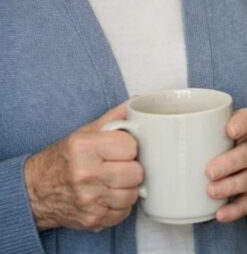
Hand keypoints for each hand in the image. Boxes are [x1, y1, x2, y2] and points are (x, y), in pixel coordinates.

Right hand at [24, 103, 143, 231]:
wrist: (34, 191)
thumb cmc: (62, 160)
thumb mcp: (84, 134)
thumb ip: (113, 119)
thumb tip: (136, 103)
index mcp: (85, 148)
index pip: (131, 146)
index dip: (129, 148)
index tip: (121, 150)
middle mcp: (86, 174)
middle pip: (136, 173)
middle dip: (131, 169)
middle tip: (119, 167)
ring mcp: (90, 199)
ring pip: (133, 194)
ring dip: (127, 188)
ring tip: (114, 182)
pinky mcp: (93, 218)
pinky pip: (124, 212)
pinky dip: (120, 205)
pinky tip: (108, 196)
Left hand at [206, 108, 246, 225]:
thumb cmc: (231, 149)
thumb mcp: (223, 134)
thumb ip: (197, 131)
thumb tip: (150, 135)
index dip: (242, 124)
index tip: (229, 130)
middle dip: (230, 162)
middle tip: (209, 171)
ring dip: (230, 186)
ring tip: (210, 191)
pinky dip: (234, 209)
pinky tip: (220, 214)